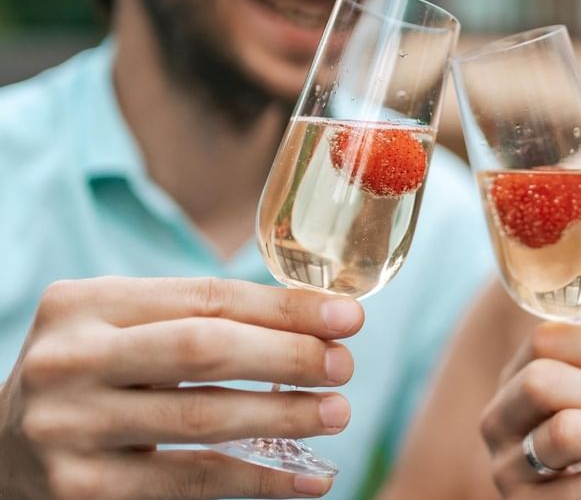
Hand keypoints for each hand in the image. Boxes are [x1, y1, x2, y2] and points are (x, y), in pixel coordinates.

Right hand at [0, 277, 364, 499]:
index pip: (205, 297)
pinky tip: (307, 477)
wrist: (0, 455)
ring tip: (337, 413)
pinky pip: (190, 481)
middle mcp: (71, 360)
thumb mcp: (124, 331)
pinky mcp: (81, 490)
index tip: (348, 317)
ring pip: (202, 419)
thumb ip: (197, 319)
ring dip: (284, 416)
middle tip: (344, 365)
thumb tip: (314, 321)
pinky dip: (258, 479)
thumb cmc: (91, 379)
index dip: (284, 308)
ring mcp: (71, 427)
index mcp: (86, 304)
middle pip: (204, 350)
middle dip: (288, 356)